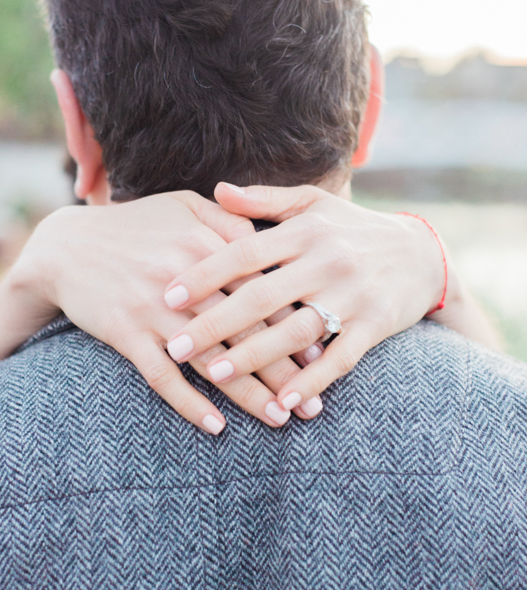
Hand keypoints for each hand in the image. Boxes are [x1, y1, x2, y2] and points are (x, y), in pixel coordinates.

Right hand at [10, 192, 318, 433]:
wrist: (63, 247)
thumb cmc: (130, 226)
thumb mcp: (181, 205)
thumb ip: (229, 216)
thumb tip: (273, 236)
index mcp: (203, 242)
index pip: (263, 289)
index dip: (297, 323)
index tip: (327, 353)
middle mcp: (184, 278)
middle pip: (246, 330)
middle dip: (284, 369)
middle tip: (314, 402)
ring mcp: (153, 308)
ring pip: (211, 358)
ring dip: (247, 394)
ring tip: (279, 419)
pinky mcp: (125, 332)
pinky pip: (161, 375)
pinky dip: (188, 402)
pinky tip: (214, 426)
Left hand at [162, 182, 446, 414]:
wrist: (422, 255)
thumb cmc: (349, 229)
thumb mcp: (311, 205)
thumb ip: (263, 201)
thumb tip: (218, 190)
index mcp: (303, 232)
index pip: (244, 252)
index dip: (205, 274)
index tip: (168, 295)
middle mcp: (326, 262)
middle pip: (262, 297)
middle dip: (216, 324)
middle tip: (175, 347)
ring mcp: (352, 295)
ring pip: (296, 331)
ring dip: (255, 356)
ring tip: (215, 374)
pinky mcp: (376, 326)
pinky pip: (341, 357)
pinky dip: (313, 380)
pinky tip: (284, 400)